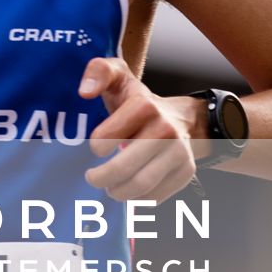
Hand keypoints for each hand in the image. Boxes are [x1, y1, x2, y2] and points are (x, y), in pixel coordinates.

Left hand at [77, 57, 202, 201]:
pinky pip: (157, 195)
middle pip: (125, 167)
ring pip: (142, 185)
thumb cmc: (137, 101)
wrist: (181, 117)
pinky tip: (130, 190)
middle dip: (101, 178)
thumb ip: (98, 72)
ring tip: (110, 188)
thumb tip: (85, 92)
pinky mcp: (186, 170)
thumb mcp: (119, 77)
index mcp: (143, 106)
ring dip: (119, 192)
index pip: (105, 138)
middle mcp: (165, 129)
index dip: (95, 147)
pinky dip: (139, 199)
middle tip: (92, 179)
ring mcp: (179, 151)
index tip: (96, 148)